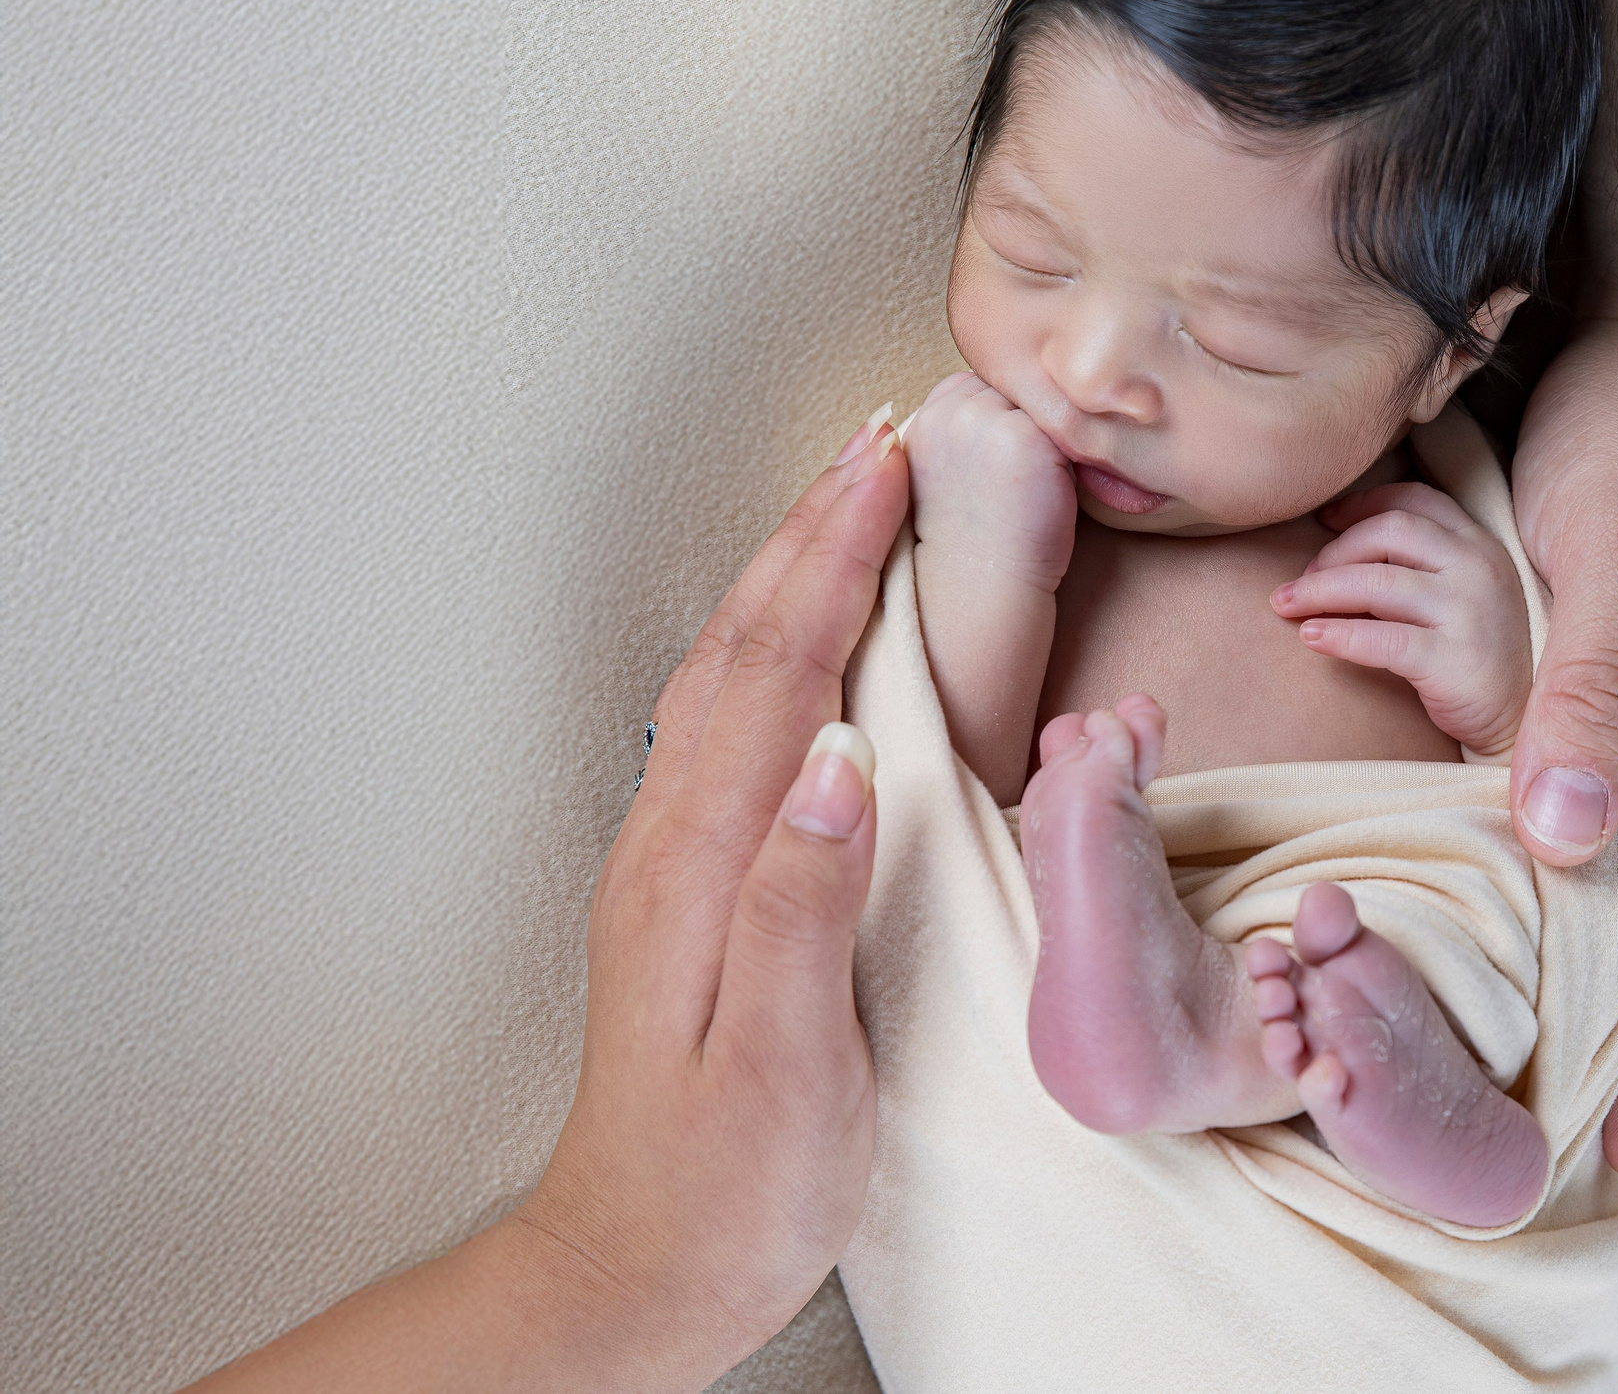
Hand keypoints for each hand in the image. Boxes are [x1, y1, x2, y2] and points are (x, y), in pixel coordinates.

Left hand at [185, 419, 910, 1392]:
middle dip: (807, 531)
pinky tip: (802, 646)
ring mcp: (671, 860)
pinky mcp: (689, 887)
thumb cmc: (724, 1188)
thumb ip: (803, 904)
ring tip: (841, 506)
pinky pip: (729, 724)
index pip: (779, 673)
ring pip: (726, 676)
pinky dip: (773, 646)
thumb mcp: (788, 1064)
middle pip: (741, 647)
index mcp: (703, 866)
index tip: (887, 468)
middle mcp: (671, 841)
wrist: (633, 1272)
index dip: (834, 560)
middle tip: (874, 443)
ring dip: (783, 574)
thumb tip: (843, 761)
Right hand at [906, 369, 1077, 593]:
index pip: (977, 386)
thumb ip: (964, 427)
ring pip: (1038, 403)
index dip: (998, 422)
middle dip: (1023, 422)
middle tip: (1019, 477)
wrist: (982, 585)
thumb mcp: (949, 469)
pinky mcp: (1023, 435)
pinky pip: (1064, 424)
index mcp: (922, 418)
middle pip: (1010, 388)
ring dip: (1047, 433)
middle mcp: (947, 411)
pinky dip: (1069, 454)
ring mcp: (983, 418)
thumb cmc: (974, 536)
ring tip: (1035, 483)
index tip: (999, 465)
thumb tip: (1013, 398)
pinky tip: (1053, 488)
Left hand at [1271, 482, 1533, 756]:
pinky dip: (1339, 634)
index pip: (1415, 500)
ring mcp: (1470, 612)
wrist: (1516, 724)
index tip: (1323, 520)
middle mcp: (1479, 568)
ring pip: (1378, 582)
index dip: (1362, 504)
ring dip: (1320, 590)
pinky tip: (1311, 637)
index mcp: (1480, 545)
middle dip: (1333, 551)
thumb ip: (1416, 568)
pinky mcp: (1456, 660)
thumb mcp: (1458, 597)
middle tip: (1301, 580)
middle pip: (1389, 532)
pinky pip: (1383, 639)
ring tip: (1285, 605)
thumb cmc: (1473, 657)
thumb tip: (1333, 555)